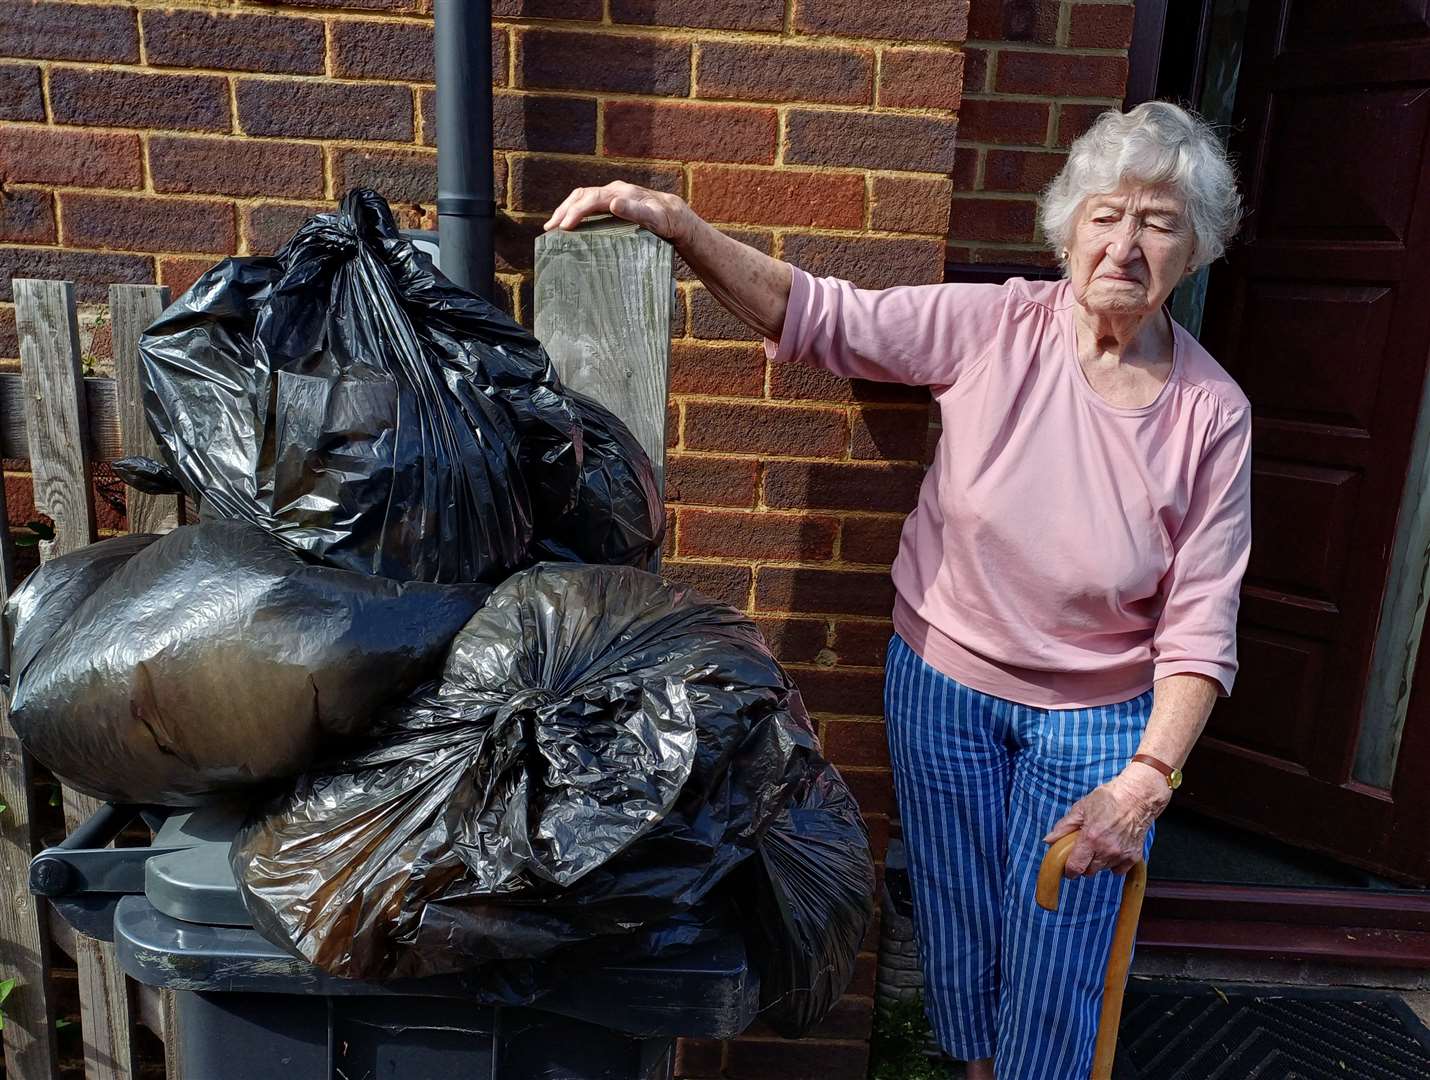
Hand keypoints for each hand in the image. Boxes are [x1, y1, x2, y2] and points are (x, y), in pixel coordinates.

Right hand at [542, 181, 693, 243]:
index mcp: (621, 192)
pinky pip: (588, 203)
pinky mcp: (611, 202)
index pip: (592, 198)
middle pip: (582, 195)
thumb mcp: (655, 218)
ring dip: (565, 209)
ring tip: (552, 227)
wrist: (675, 214)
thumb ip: (635, 211)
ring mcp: (612, 195)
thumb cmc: (666, 220)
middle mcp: (614, 190)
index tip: (564, 227)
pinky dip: (574, 211)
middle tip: (549, 229)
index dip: (576, 211)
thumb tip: (613, 203)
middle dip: (563, 210)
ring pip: (582, 197)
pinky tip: (568, 223)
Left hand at [1043, 767, 1170, 877]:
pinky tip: (1112, 849)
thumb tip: (1048, 840)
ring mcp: (1121, 854)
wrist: (1137, 796)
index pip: (1075, 867)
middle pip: (1089, 871)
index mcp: (1090, 838)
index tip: (1067, 868)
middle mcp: (1106, 850)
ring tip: (1100, 844)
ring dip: (1098, 862)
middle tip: (1084, 849)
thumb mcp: (1081, 808)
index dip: (1068, 870)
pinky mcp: (1134, 857)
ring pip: (1103, 870)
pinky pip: (1118, 870)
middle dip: (1083, 863)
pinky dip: (1114, 863)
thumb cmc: (1109, 798)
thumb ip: (1063, 827)